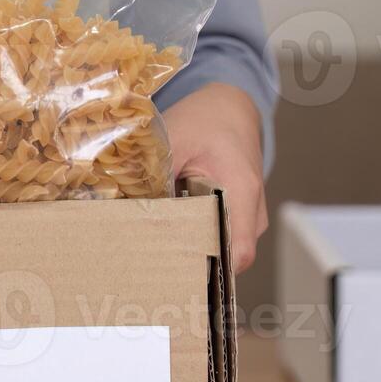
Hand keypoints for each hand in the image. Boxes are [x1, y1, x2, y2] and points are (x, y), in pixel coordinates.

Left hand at [163, 83, 268, 273]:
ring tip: (159, 249)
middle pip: (228, 258)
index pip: (238, 253)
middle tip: (153, 266)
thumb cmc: (205, 121)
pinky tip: (173, 232)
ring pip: (225, 249)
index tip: (176, 272)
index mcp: (243, 191)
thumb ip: (155, 174)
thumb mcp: (174, 139)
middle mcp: (253, 210)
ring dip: (195, 250)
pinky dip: (200, 237)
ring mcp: (250, 216)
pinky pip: (223, 237)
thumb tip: (127, 209)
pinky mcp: (241, 216)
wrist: (230, 109)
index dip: (210, 271)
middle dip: (193, 265)